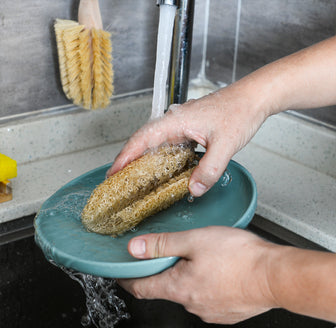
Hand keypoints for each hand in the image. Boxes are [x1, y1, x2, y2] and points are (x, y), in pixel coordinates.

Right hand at [107, 81, 268, 196]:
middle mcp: (175, 121)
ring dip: (141, 159)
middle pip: (142, 141)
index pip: (141, 139)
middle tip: (116, 180)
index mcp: (176, 121)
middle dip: (127, 160)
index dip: (124, 157)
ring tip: (131, 177)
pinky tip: (158, 169)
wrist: (257, 96)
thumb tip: (194, 190)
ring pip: (153, 142)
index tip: (113, 174)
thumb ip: (209, 169)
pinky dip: (157, 157)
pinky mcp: (189, 128)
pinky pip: (166, 144)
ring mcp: (181, 124)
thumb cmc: (241, 109)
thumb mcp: (226, 145)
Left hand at [119, 226, 280, 322]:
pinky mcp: (226, 314)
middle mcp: (189, 305)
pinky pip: (211, 299)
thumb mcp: (196, 240)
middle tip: (174, 255)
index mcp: (176, 288)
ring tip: (209, 260)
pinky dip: (212, 287)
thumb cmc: (242, 259)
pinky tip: (225, 274)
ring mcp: (208, 312)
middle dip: (166, 273)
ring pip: (190, 294)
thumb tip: (134, 249)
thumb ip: (162, 244)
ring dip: (192, 279)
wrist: (278, 278)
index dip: (126, 280)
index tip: (120, 274)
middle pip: (166, 289)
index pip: (139, 288)